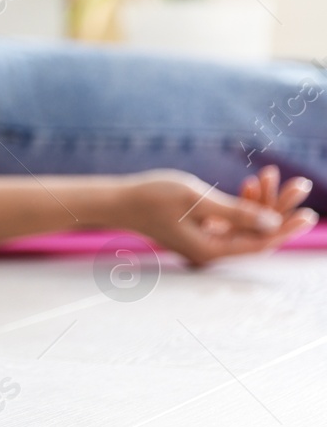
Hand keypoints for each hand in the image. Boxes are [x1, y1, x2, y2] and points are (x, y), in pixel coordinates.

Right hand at [122, 166, 315, 266]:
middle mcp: (209, 251)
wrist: (118, 201)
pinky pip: (230, 222)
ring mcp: (204, 242)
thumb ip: (237, 213)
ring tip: (271, 175)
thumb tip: (273, 224)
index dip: (286, 229)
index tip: (308, 213)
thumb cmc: (151, 197)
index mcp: (209, 250)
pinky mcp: (199, 232)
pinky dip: (242, 204)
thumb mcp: (197, 200)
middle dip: (279, 209)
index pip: (260, 244)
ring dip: (261, 202)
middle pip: (256, 234)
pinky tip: (250, 184)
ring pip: (245, 226)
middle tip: (301, 185)